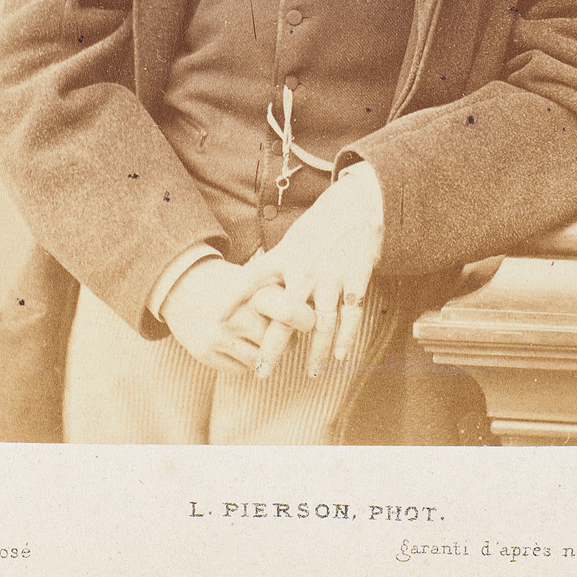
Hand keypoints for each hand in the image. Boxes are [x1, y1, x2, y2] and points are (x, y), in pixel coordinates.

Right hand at [160, 255, 314, 374]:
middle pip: (279, 343)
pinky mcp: (207, 354)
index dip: (306, 319)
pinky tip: (242, 343)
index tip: (311, 321)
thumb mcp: (255, 278)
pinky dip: (247, 360)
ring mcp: (221, 338)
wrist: (180, 285)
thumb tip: (319, 313)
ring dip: (268, 353)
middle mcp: (238, 316)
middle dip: (288, 341)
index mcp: (254, 292)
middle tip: (289, 334)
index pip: (291, 313)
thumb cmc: (230, 281)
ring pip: (262, 361)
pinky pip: (241, 368)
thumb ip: (282, 294)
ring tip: (263, 336)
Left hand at [223, 164, 383, 379]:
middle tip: (261, 371)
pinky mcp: (355, 279)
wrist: (359, 204)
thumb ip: (277, 263)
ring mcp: (330, 276)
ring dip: (315, 352)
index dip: (232, 297)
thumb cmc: (322, 224)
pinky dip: (346, 337)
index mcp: (285, 256)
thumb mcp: (293, 239)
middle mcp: (304, 268)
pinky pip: (349, 315)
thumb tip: (255, 287)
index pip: (252, 277)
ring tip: (310, 372)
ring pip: (320, 323)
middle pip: (283, 316)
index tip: (217, 319)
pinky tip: (341, 355)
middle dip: (272, 348)